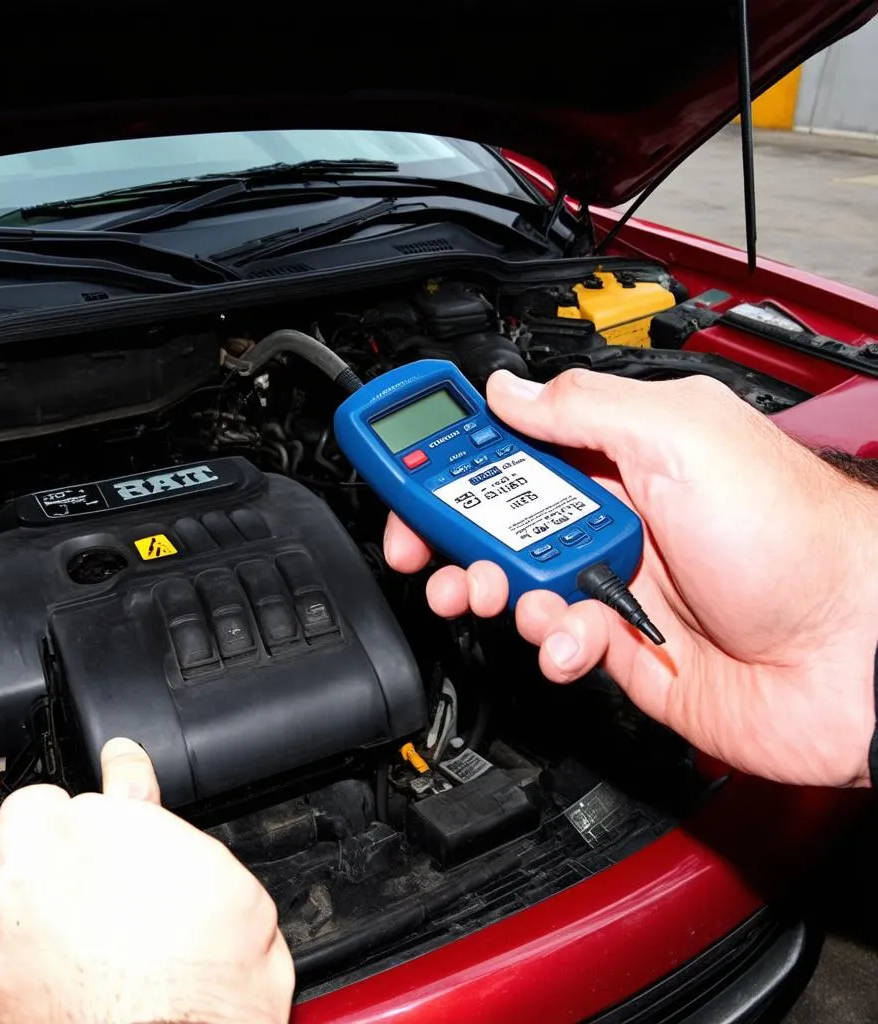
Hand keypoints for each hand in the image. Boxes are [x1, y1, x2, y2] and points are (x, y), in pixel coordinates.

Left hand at [0, 738, 293, 1023]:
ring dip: (37, 886)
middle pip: (44, 817)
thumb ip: (169, 827)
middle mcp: (42, 854)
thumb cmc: (205, 980)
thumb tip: (147, 803)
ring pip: (9, 872)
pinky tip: (63, 961)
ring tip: (85, 926)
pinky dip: (18, 940)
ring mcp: (0, 911)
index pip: (114, 766)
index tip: (122, 779)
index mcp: (109, 817)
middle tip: (107, 878)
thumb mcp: (223, 878)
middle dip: (70, 840)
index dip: (124, 777)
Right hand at [385, 369, 877, 788]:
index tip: (400, 459)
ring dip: (487, 589)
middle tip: (424, 544)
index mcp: (618, 452)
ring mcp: (613, 581)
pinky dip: (548, 644)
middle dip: (446, 529)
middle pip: (493, 516)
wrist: (857, 651)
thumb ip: (584, 408)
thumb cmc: (796, 535)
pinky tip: (572, 639)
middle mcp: (610, 513)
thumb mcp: (682, 435)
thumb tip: (507, 390)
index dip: (449, 448)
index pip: (510, 440)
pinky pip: (552, 643)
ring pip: (510, 583)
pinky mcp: (619, 649)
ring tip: (494, 595)